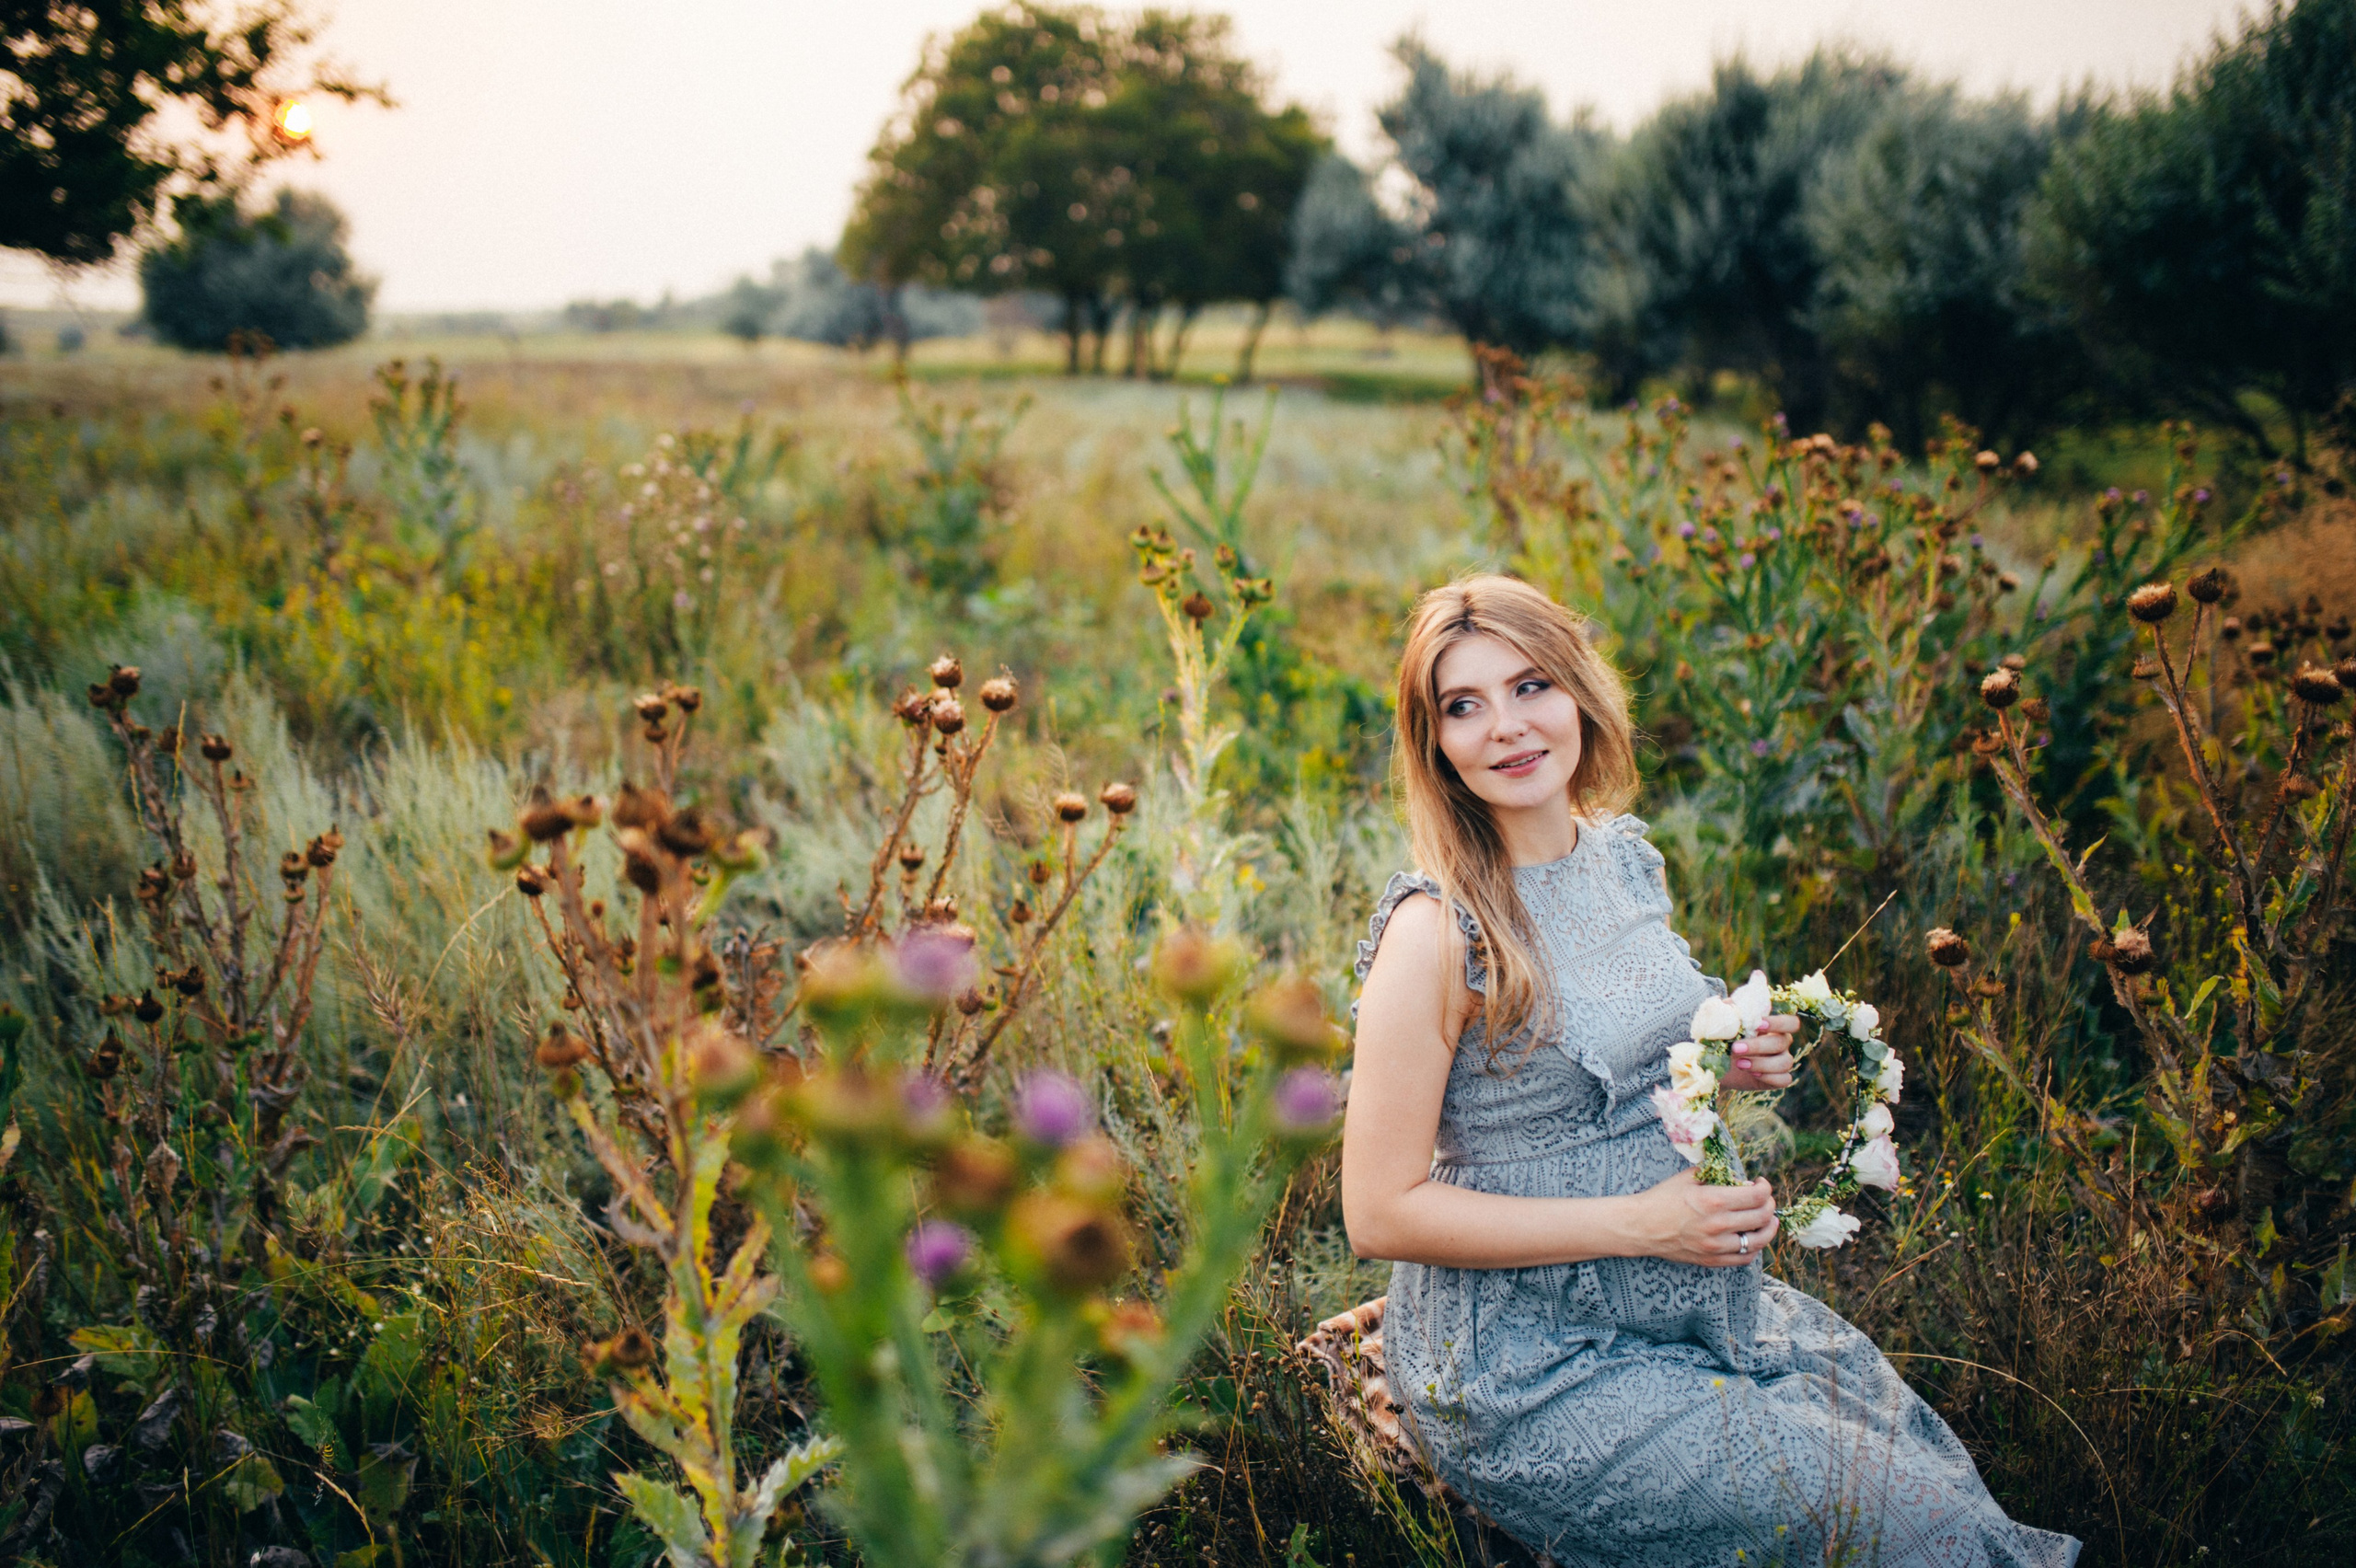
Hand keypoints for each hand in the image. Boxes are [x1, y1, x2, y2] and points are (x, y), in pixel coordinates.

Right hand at [1635, 1171, 1778, 1266]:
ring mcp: (1716, 1246)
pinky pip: (1744, 1258)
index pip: (1757, 1196)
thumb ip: (1715, 1175)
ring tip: (1769, 1221)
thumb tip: (1738, 1179)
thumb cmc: (1662, 1198)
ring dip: (1768, 1228)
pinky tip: (1752, 1238)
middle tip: (1765, 1199)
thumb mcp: (1688, 1178)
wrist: (1641, 1226)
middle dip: (1769, 1205)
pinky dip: (1754, 1248)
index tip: (1761, 1184)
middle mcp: (1719, 1225)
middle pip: (1762, 1217)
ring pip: (1758, 1241)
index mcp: (1714, 1200)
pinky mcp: (1711, 1260)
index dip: (1765, 1188)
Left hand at [1721, 1013, 1797, 1090]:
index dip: (1779, 1023)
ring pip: (1785, 1062)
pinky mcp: (1777, 1079)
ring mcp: (1781, 1061)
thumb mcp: (1722, 1023)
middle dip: (1758, 1045)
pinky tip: (1752, 1074)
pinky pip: (1784, 1080)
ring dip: (1761, 1064)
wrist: (1715, 1065)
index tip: (1758, 1025)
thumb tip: (1729, 1004)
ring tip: (1739, 1064)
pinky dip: (1769, 1077)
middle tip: (1735, 1048)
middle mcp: (1781, 1042)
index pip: (1790, 1022)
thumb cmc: (1722, 1038)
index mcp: (1772, 1026)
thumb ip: (1728, 1012)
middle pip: (1782, 1042)